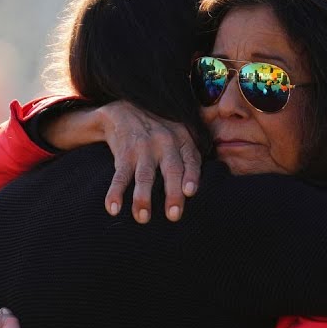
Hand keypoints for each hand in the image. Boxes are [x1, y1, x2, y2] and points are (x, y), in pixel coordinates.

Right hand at [92, 101, 200, 222]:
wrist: (126, 109)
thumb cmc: (161, 131)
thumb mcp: (180, 134)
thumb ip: (192, 156)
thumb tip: (213, 187)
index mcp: (183, 140)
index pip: (191, 160)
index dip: (192, 176)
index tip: (189, 192)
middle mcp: (165, 143)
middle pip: (171, 170)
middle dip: (172, 193)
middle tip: (173, 216)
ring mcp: (143, 148)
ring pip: (144, 176)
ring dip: (143, 197)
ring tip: (142, 218)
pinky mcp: (124, 154)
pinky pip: (120, 175)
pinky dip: (115, 192)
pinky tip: (113, 208)